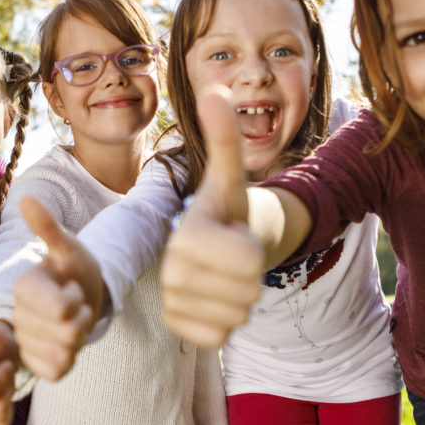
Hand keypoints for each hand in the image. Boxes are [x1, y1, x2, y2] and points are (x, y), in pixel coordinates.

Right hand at [12, 196, 102, 379]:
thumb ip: (48, 228)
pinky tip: (67, 344)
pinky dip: (69, 358)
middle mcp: (17, 315)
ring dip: (78, 338)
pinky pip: (56, 370)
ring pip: (61, 353)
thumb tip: (26, 197)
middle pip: (65, 332)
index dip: (75, 301)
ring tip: (75, 321)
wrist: (82, 295)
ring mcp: (25, 342)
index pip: (59, 307)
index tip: (73, 288)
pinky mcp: (35, 363)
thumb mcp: (68, 248)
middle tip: (78, 305)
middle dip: (82, 320)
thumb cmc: (74, 269)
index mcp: (24, 286)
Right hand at [161, 86, 263, 346]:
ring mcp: (172, 303)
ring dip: (243, 298)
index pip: (247, 260)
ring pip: (239, 316)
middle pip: (248, 292)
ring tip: (226, 275)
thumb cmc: (227, 211)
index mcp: (187, 234)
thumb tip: (215, 88)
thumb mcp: (231, 176)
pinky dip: (229, 321)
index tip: (237, 236)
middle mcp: (171, 271)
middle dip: (252, 276)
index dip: (254, 251)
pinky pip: (224, 336)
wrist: (216, 249)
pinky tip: (216, 299)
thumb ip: (225, 137)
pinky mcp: (180, 329)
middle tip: (234, 257)